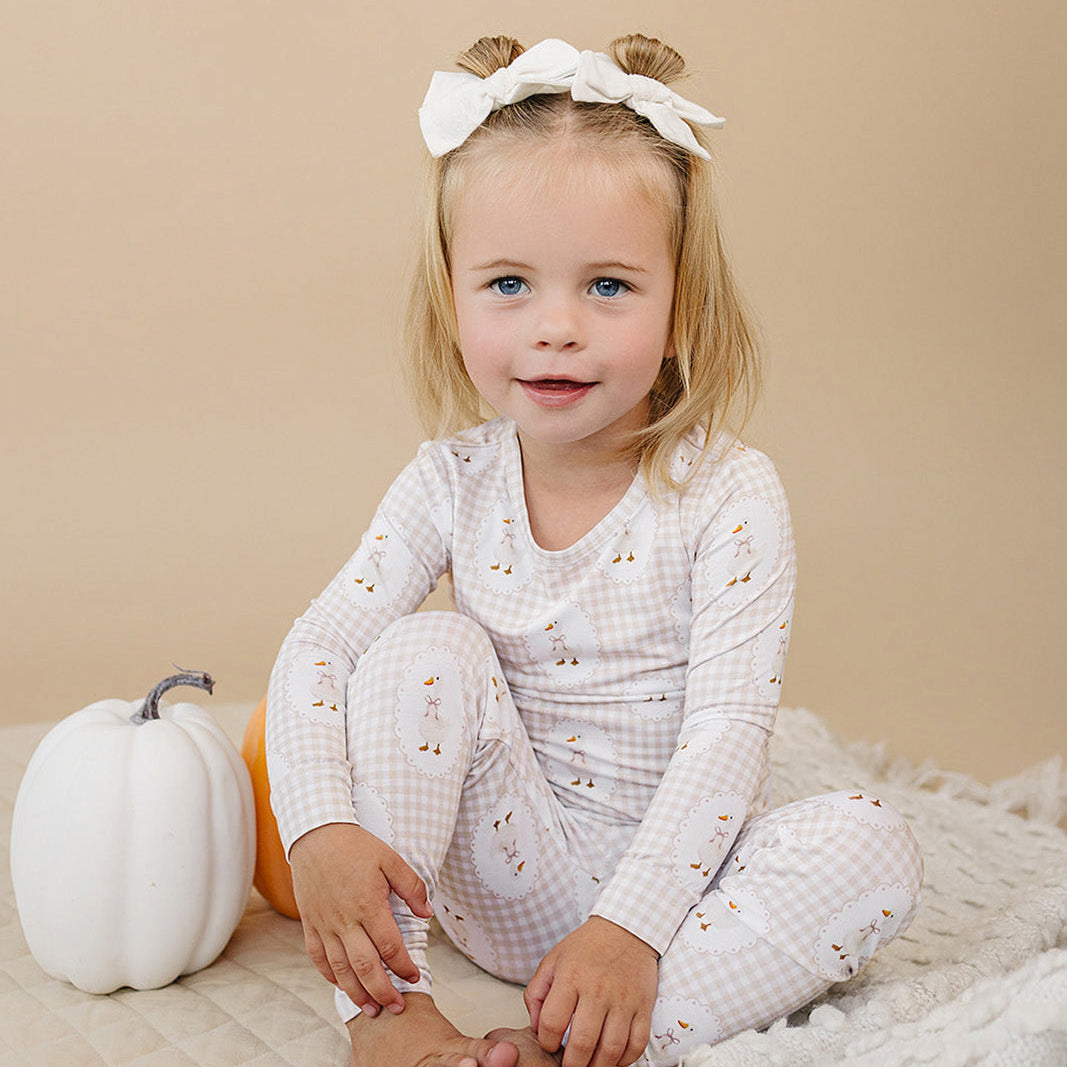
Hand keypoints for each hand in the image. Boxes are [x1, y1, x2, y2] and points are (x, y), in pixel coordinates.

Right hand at [288, 822, 431, 1015]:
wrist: (317, 835)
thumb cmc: (356, 846)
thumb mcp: (391, 859)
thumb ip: (412, 887)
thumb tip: (426, 914)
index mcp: (368, 905)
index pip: (390, 946)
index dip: (404, 966)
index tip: (414, 976)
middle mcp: (345, 920)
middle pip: (365, 967)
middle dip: (382, 992)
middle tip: (395, 1008)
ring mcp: (325, 924)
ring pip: (340, 969)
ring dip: (356, 993)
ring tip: (371, 1009)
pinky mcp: (310, 923)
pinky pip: (318, 957)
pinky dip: (329, 975)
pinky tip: (342, 985)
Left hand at [525, 916, 658, 1066]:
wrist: (626, 929)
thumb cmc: (588, 947)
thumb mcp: (553, 960)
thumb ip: (536, 993)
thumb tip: (536, 1028)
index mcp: (571, 977)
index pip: (552, 1023)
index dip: (547, 1042)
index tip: (550, 1045)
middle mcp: (597, 990)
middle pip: (582, 1043)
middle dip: (571, 1066)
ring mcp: (623, 1000)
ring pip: (611, 1049)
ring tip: (589, 1066)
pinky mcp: (643, 1006)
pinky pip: (637, 1044)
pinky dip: (625, 1060)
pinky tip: (614, 1058)